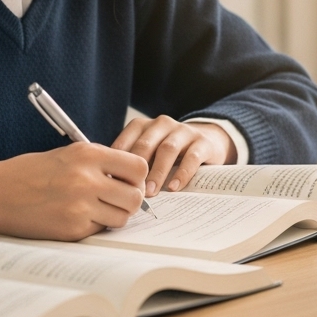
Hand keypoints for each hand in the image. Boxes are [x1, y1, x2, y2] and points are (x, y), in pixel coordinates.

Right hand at [0, 143, 147, 240]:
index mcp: (88, 154)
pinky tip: (76, 217)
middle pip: (135, 197)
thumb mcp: (68, 154)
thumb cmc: (31, 172)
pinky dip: (94, 226)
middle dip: (130, 200)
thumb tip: (132, 178)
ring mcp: (80, 206)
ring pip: (122, 217)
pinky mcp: (72, 229)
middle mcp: (87, 179)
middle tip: (116, 199)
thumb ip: (100, 162)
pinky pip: (99, 230)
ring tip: (96, 209)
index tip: (128, 180)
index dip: (137, 177)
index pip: (138, 167)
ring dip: (114, 216)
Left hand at [112, 116, 235, 196]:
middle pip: (145, 144)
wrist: (208, 140)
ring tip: (151, 192)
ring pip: (167, 149)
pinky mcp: (202, 142)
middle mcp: (162, 124)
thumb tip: (109, 185)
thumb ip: (131, 163)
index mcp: (143, 125)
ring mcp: (183, 131)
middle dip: (137, 169)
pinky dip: (182, 173)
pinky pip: (192, 157)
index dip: (118, 163)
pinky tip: (174, 187)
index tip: (112, 184)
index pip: (126, 141)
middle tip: (131, 191)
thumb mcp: (149, 152)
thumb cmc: (168, 152)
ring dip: (157, 172)